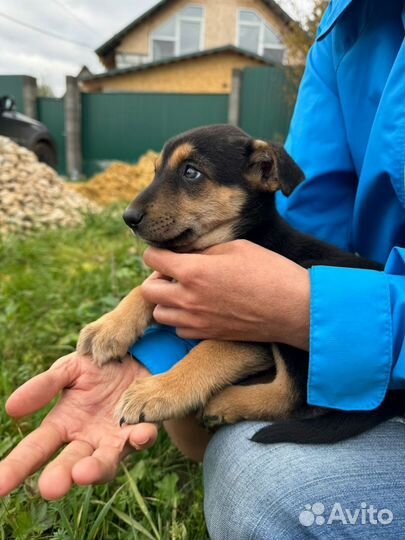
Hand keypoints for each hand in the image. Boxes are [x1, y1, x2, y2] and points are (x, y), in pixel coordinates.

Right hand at [0, 353, 157, 499]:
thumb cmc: (96, 368)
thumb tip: (11, 407)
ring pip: (105, 462)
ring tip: (85, 472)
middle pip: (69, 464)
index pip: (35, 450)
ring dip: (96, 469)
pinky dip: (141, 437)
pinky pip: (142, 437)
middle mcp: (87, 440)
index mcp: (62, 425)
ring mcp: (114, 439)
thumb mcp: (68, 370)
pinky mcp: (141, 430)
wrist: (134, 355)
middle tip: (50, 487)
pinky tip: (140, 434)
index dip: (16, 468)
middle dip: (60, 477)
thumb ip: (44, 386)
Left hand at [142, 240, 309, 349]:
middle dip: (156, 279)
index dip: (157, 252)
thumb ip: (204, 251)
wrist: (293, 308)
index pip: (151, 259)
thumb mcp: (236, 247)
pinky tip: (198, 309)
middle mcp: (188, 298)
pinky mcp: (207, 335)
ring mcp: (196, 321)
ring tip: (185, 293)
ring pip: (160, 314)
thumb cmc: (269, 271)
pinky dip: (181, 319)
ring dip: (166, 301)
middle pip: (147, 290)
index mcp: (193, 271)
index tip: (167, 252)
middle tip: (174, 273)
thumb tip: (187, 255)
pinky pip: (179, 329)